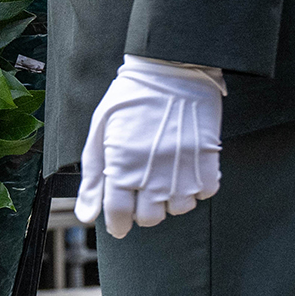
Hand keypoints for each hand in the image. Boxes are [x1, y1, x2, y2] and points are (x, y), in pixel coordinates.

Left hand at [76, 55, 224, 239]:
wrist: (170, 71)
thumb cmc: (129, 99)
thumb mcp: (100, 132)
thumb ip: (92, 177)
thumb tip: (86, 215)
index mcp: (122, 165)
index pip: (119, 215)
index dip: (117, 224)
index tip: (118, 223)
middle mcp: (153, 174)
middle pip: (149, 218)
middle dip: (141, 209)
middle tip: (139, 187)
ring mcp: (184, 170)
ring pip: (177, 209)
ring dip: (168, 199)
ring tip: (161, 173)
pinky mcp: (208, 163)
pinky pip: (203, 194)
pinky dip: (194, 187)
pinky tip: (182, 168)